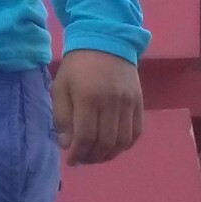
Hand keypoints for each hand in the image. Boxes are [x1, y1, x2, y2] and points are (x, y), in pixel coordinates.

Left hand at [53, 50, 142, 164]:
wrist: (106, 41)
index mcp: (88, 98)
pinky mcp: (139, 102)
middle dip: (92, 157)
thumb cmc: (78, 66)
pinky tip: (114, 146)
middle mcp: (111, 103)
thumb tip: (67, 145)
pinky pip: (137, 131)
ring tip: (98, 154)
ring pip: (122, 141)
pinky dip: (126, 144)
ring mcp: (128, 103)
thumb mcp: (61, 87)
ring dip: (109, 154)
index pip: (85, 137)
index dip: (78, 153)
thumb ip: (62, 118)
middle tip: (84, 158)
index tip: (71, 160)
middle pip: (105, 143)